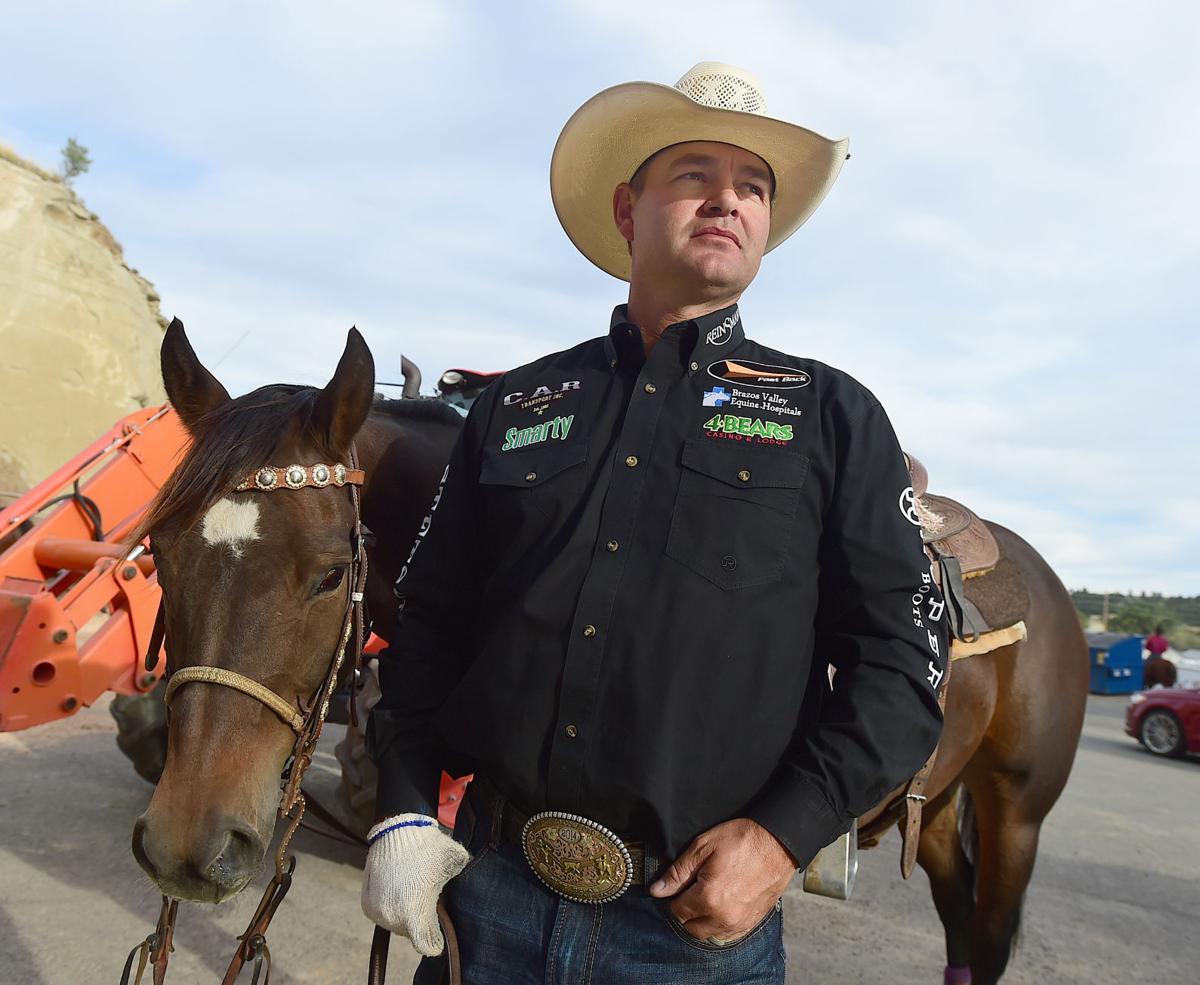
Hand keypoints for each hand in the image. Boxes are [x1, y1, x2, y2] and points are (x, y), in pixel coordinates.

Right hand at [361, 813, 469, 955]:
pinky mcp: (366, 905)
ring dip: (406, 916)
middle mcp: (392, 917)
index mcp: (414, 913)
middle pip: (412, 933)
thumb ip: (462, 883)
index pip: (427, 945)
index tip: (440, 935)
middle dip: (421, 922)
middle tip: (428, 901)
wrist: (398, 827)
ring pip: (397, 925)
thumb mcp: (455, 863)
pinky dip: (393, 908)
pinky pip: (383, 916)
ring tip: (414, 893)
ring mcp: (377, 912)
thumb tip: (473, 898)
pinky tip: (401, 892)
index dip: (436, 941)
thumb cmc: (429, 847)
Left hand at [648, 818, 795, 943]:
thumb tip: (657, 891)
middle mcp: (723, 917)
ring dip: (702, 920)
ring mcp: (740, 922)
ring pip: (709, 933)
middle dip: (685, 911)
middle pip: (691, 927)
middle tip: (689, 890)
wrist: (779, 843)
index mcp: (708, 898)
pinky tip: (721, 905)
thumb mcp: (703, 847)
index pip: (677, 911)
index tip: (677, 886)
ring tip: (705, 897)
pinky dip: (719, 924)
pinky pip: (728, 934)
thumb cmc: (742, 840)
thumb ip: (678, 872)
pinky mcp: (752, 922)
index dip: (672, 898)